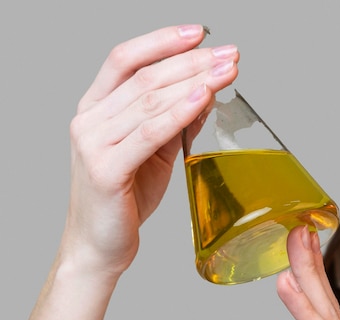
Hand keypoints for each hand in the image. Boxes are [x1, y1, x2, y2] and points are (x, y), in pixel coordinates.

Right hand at [62, 25, 238, 277]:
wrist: (100, 246)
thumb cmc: (124, 201)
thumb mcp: (152, 154)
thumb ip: (172, 123)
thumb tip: (204, 91)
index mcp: (95, 109)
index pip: (126, 59)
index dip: (163, 41)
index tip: (201, 33)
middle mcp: (89, 120)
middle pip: (145, 76)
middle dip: (193, 61)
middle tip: (230, 54)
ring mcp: (93, 144)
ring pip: (148, 100)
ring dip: (194, 81)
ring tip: (227, 71)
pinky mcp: (106, 170)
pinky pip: (149, 133)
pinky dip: (178, 113)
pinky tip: (203, 98)